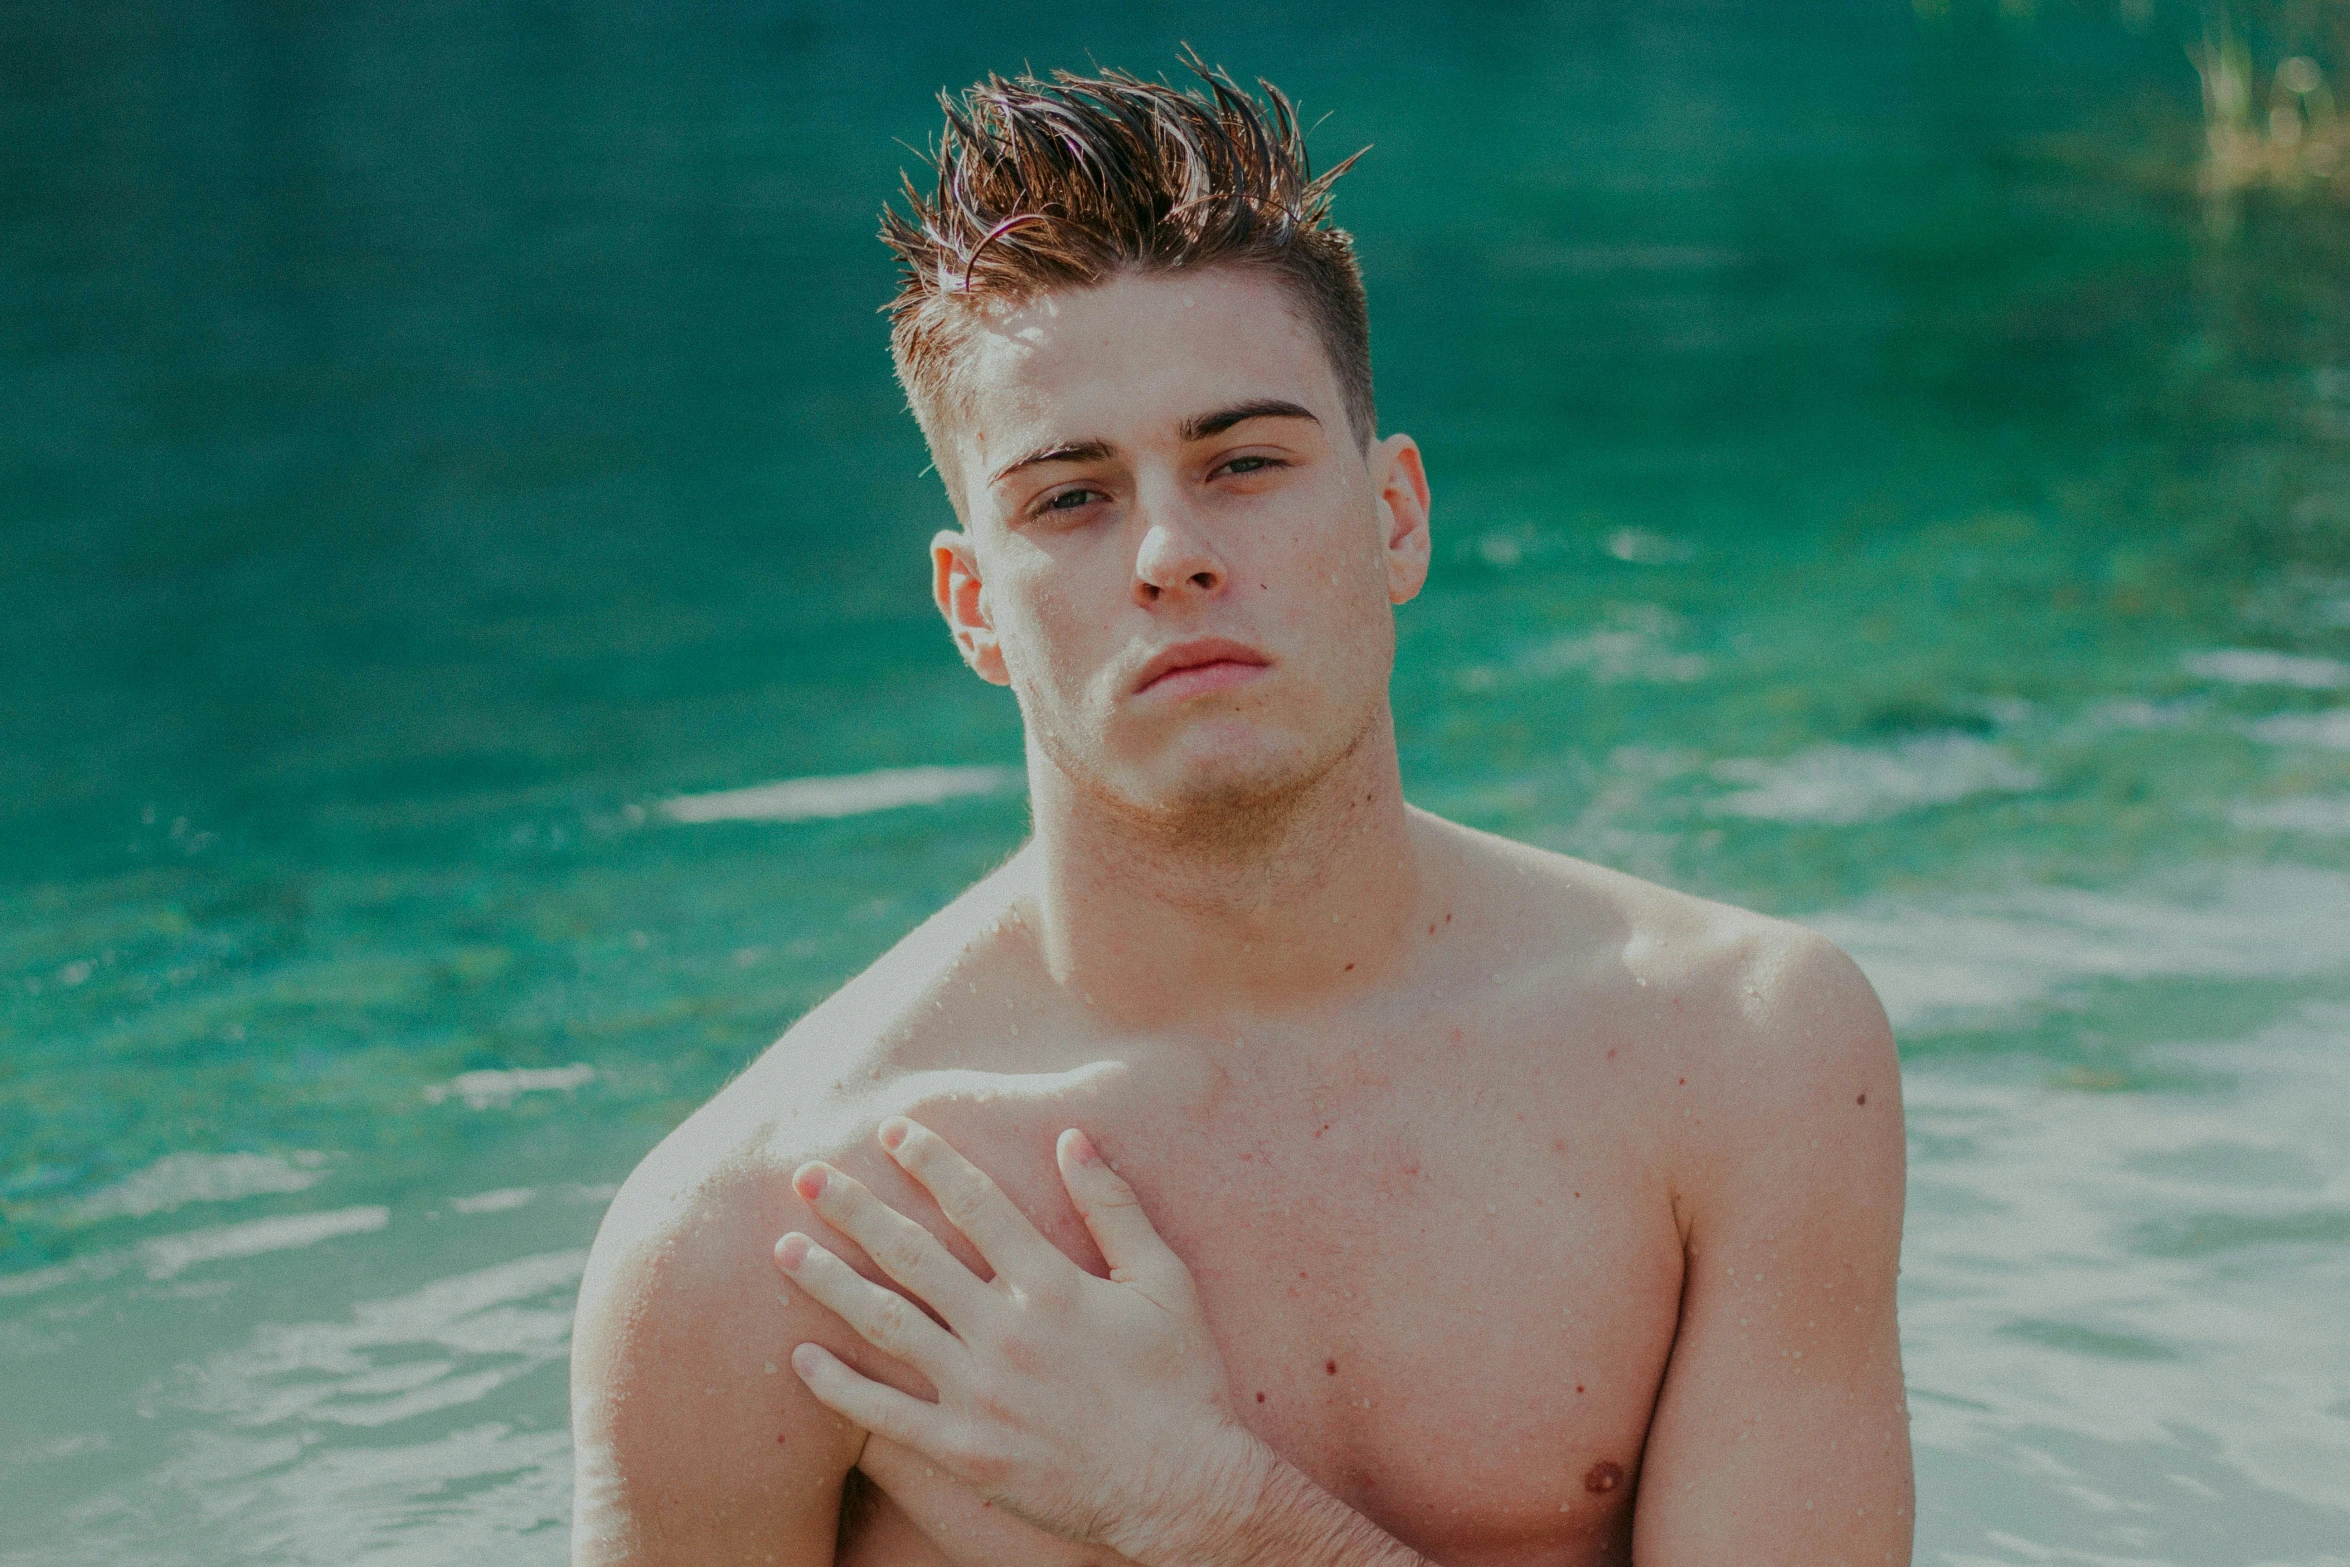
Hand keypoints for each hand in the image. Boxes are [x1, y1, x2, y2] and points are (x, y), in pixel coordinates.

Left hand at [772, 1119, 1266, 1562]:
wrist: (1184, 1490)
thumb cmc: (1182, 1380)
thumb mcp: (1164, 1280)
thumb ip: (1113, 1207)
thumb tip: (1071, 1136)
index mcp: (1053, 1284)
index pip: (976, 1204)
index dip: (931, 1161)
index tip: (891, 1130)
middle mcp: (1006, 1332)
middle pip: (912, 1254)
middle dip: (853, 1208)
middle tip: (805, 1173)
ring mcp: (980, 1394)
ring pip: (887, 1325)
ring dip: (830, 1282)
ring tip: (783, 1249)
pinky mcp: (966, 1451)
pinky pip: (887, 1416)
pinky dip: (839, 1387)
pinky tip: (801, 1359)